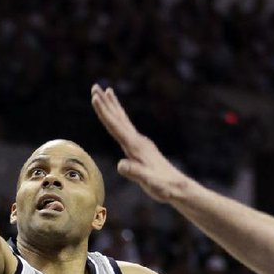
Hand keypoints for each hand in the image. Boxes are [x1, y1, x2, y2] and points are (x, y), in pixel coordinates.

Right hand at [90, 84, 188, 201]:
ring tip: (107, 92)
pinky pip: (128, 128)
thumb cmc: (163, 187)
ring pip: (124, 121)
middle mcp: (138, 141)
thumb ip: (135, 173)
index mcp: (136, 147)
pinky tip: (119, 117)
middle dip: (106, 103)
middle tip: (95, 86)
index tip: (95, 97)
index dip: (104, 112)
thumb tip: (120, 165)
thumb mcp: (148, 182)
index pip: (116, 126)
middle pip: (119, 118)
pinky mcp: (143, 147)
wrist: (179, 186)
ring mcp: (141, 143)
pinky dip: (121, 118)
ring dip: (114, 106)